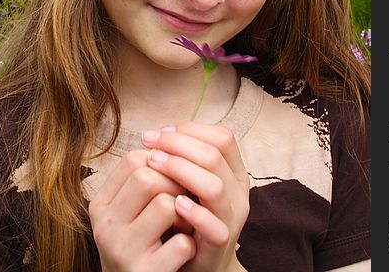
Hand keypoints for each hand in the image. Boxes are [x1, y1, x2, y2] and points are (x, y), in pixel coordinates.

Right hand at [88, 149, 195, 271]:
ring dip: (186, 211)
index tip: (173, 175)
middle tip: (186, 196)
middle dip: (176, 182)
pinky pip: (180, 244)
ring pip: (165, 205)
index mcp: (100, 204)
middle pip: (148, 177)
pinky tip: (187, 249)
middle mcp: (104, 226)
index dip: (162, 161)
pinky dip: (191, 243)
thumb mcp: (133, 210)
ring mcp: (121, 252)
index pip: (133, 159)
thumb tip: (171, 137)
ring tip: (186, 222)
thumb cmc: (143, 243)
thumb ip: (144, 179)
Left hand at [142, 122, 249, 271]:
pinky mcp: (220, 244)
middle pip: (214, 155)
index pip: (222, 137)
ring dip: (181, 170)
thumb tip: (160, 133)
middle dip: (178, 144)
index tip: (162, 132)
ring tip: (154, 164)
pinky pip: (214, 226)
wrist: (200, 264)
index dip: (192, 130)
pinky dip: (194, 212)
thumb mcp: (193, 182)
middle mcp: (238, 192)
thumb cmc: (190, 216)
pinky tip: (174, 203)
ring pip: (215, 186)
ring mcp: (232, 218)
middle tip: (150, 144)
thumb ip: (186, 159)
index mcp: (235, 172)